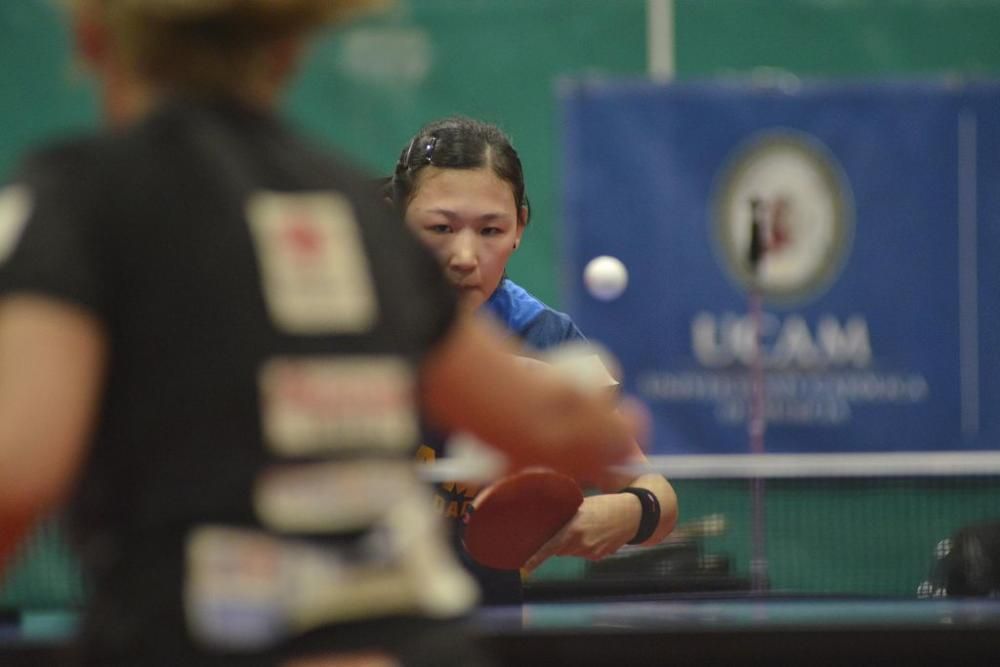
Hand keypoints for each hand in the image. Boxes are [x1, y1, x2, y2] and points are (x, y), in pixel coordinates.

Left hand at [522, 492, 640, 572]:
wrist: (632, 515)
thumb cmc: (605, 505)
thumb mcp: (582, 506)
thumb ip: (566, 516)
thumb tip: (549, 524)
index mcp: (574, 528)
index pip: (550, 546)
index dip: (536, 558)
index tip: (526, 567)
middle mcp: (581, 543)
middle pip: (559, 549)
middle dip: (558, 541)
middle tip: (568, 527)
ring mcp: (590, 552)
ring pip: (571, 552)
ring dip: (572, 543)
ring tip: (586, 527)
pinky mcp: (598, 556)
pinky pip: (583, 553)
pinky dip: (584, 546)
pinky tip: (595, 534)